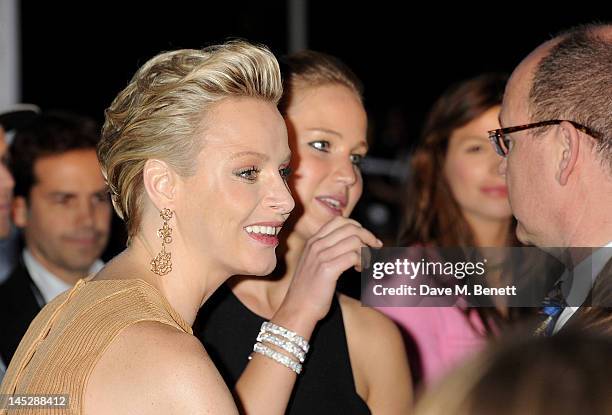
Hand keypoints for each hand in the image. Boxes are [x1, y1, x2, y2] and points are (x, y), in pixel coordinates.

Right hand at [275, 216, 382, 331]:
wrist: (298, 309)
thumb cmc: (309, 290)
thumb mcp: (313, 263)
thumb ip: (327, 251)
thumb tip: (352, 244)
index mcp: (313, 241)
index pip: (339, 221)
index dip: (358, 227)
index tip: (367, 239)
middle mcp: (316, 245)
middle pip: (350, 228)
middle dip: (368, 236)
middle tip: (376, 248)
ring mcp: (321, 256)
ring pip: (354, 241)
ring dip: (366, 251)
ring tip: (363, 264)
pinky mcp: (327, 269)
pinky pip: (353, 256)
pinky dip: (361, 261)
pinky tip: (358, 270)